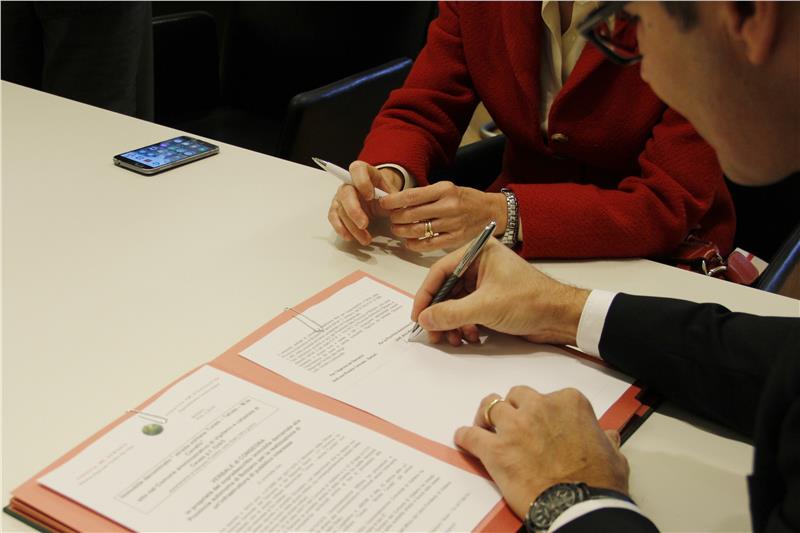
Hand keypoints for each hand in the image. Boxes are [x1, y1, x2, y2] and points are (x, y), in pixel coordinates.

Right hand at [327, 161, 403, 244]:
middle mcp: (349, 182)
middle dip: (354, 211)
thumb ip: (394, 199)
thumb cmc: (385, 194)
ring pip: (340, 209)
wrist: (380, 198)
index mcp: (364, 172)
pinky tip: (350, 237)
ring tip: (366, 239)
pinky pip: (333, 217)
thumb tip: (395, 208)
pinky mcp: (337, 208)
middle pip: (346, 193)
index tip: (371, 196)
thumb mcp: (393, 194)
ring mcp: (340, 195)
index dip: (362, 182)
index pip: (357, 169)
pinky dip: (341, 228)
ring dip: (352, 226)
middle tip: (364, 224)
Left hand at [378, 181, 506, 251]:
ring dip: (402, 231)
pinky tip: (408, 242)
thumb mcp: (447, 188)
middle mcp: (448, 206)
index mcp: (444, 190)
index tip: (383, 204)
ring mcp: (452, 224)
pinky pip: (429, 244)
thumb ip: (425, 195)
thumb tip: (397, 201)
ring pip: (418, 230)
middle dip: (395, 217)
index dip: (393, 201)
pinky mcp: (455, 239)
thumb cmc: (464, 199)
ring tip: (397, 229)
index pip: (411, 196)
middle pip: (411, 214)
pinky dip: (414, 244)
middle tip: (391, 218)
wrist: (490, 211)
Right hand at [411, 238, 588, 345]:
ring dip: (452, 323)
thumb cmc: (529, 301)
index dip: (426, 295)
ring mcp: (485, 282)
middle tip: (433, 334)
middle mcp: (479, 264)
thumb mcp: (485, 307)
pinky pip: (467, 311)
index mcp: (478, 252)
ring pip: (456, 303)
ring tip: (454, 339)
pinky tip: (470, 337)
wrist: (561, 316)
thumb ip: (451, 313)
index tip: (418, 315)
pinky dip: (464, 325)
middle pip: (446, 289)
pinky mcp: (491, 299)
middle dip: (439, 314)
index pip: (440, 271)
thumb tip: (425, 319)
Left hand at [456, 386, 629, 519]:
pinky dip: (465, 437)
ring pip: (491, 407)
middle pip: (516, 396)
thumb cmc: (598, 482)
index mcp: (569, 403)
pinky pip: (470, 435)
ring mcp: (515, 426)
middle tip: (513, 424)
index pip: (549, 396)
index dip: (543, 411)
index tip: (542, 424)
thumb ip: (605, 440)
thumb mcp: (613, 456)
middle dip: (514, 408)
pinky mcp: (495, 450)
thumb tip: (607, 436)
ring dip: (488, 417)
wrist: (580, 507)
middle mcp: (539, 407)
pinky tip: (464, 439)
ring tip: (487, 428)